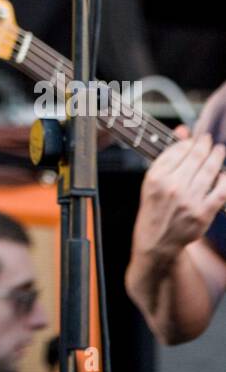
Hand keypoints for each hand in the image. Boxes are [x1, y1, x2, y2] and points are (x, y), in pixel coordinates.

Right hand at [134, 121, 225, 261]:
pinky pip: (220, 192)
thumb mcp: (153, 180)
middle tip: (209, 141)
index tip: (195, 139)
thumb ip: (168, 155)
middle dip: (205, 146)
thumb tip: (183, 130)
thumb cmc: (154, 208)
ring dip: (217, 157)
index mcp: (156, 177)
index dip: (189, 142)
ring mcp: (188, 201)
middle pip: (195, 158)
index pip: (178, 151)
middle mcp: (172, 187)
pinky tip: (224, 174)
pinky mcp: (203, 214)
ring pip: (209, 171)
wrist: (156, 241)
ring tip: (219, 151)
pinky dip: (225, 180)